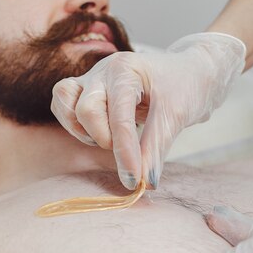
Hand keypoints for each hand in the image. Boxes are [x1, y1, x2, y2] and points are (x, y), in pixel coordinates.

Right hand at [51, 33, 245, 189]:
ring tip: (113, 140)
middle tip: (129, 152)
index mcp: (127, 70)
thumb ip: (156, 149)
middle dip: (105, 139)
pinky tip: (99, 134)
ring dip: (85, 132)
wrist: (189, 72)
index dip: (125, 153)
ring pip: (66, 104)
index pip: (119, 117)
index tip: (134, 181)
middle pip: (86, 110)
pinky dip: (75, 125)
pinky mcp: (85, 90)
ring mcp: (92, 78)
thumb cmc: (184, 88)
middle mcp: (104, 71)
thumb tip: (145, 183)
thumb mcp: (176, 116)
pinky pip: (62, 104)